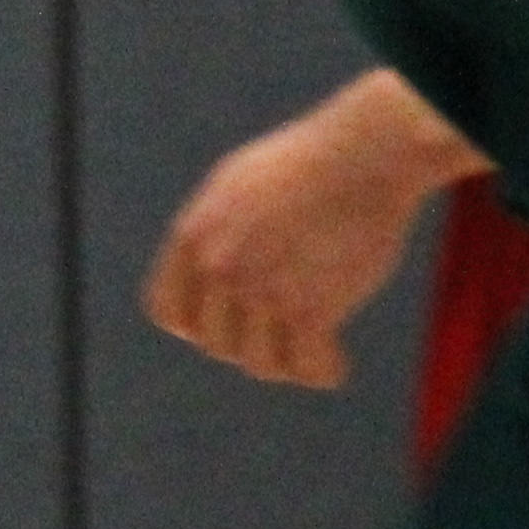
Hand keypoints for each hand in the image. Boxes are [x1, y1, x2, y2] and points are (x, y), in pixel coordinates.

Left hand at [141, 73, 471, 388]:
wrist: (361, 157)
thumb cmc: (309, 164)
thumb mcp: (238, 187)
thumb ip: (218, 231)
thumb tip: (211, 272)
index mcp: (193, 236)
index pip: (167, 310)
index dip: (196, 325)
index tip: (230, 324)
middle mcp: (218, 266)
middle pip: (215, 342)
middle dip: (248, 342)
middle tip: (284, 332)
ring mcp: (260, 289)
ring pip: (259, 364)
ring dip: (285, 363)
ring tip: (312, 348)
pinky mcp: (308, 308)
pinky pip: (306, 367)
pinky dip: (322, 371)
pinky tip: (336, 362)